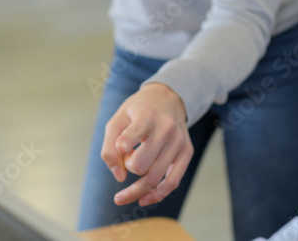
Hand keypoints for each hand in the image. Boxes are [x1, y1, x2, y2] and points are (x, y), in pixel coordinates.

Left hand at [101, 83, 192, 207]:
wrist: (167, 98)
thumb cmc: (138, 111)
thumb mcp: (118, 119)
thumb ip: (110, 147)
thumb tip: (120, 177)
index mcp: (146, 115)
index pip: (135, 132)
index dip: (126, 143)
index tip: (122, 148)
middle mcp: (166, 128)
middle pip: (142, 164)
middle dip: (128, 168)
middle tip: (125, 160)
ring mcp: (179, 141)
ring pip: (156, 178)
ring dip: (136, 190)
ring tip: (123, 195)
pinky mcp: (187, 151)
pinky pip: (173, 182)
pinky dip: (157, 195)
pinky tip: (144, 199)